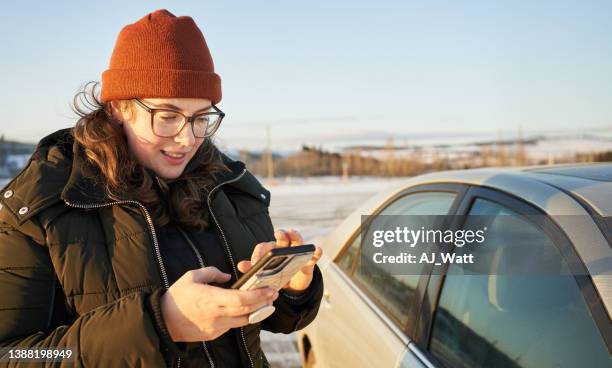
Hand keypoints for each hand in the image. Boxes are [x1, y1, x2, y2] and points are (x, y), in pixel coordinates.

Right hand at [160, 267, 278, 341]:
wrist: (163, 321)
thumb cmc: (177, 296)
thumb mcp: (192, 276)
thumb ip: (212, 273)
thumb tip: (228, 276)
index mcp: (211, 298)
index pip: (241, 299)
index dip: (258, 295)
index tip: (269, 289)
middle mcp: (216, 314)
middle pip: (247, 310)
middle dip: (263, 302)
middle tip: (273, 294)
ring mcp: (216, 327)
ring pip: (243, 320)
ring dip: (257, 312)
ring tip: (266, 302)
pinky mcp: (214, 334)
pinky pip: (233, 325)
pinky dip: (243, 317)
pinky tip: (248, 310)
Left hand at [237, 229, 322, 292]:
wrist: (292, 285)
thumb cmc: (277, 275)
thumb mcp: (265, 274)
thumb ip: (253, 269)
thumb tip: (241, 265)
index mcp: (271, 251)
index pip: (264, 247)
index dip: (259, 254)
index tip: (256, 264)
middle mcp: (285, 248)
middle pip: (282, 238)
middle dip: (281, 235)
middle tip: (278, 234)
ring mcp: (298, 254)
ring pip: (298, 242)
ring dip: (296, 236)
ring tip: (293, 233)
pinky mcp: (309, 262)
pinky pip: (314, 256)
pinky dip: (317, 252)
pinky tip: (317, 250)